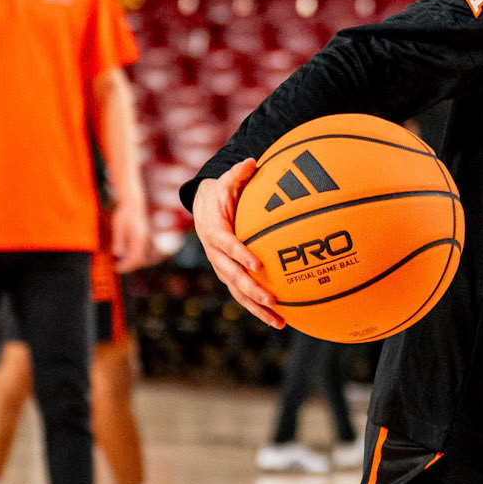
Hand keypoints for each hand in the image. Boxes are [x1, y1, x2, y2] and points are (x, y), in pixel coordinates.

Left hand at [110, 195, 150, 271]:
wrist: (134, 203)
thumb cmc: (124, 213)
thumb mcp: (118, 226)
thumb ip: (119, 240)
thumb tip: (118, 254)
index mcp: (140, 237)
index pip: (136, 257)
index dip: (127, 265)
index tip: (116, 268)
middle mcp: (147, 239)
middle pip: (142, 259)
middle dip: (130, 265)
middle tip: (118, 268)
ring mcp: (148, 238)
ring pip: (145, 256)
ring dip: (135, 262)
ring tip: (124, 264)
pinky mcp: (147, 238)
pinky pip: (146, 252)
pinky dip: (139, 256)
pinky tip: (129, 256)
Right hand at [192, 159, 284, 328]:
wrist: (203, 209)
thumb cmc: (221, 194)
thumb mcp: (227, 181)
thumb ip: (239, 173)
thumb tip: (252, 162)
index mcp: (215, 231)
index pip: (226, 245)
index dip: (240, 255)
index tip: (258, 264)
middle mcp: (216, 254)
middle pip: (232, 275)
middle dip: (252, 289)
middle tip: (272, 298)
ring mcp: (222, 268)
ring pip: (238, 292)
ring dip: (257, 308)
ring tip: (279, 321)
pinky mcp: (229, 276)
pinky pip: (243, 295)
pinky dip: (258, 309)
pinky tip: (280, 321)